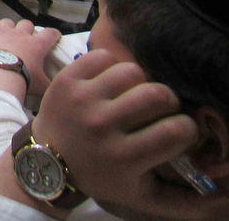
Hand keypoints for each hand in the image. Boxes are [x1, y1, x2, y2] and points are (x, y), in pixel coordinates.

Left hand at [0, 17, 62, 94]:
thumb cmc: (23, 79)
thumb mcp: (42, 85)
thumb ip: (50, 82)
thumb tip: (57, 86)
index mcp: (37, 45)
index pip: (50, 34)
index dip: (53, 34)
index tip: (53, 36)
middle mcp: (21, 34)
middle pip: (27, 24)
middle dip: (26, 30)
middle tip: (23, 40)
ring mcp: (3, 30)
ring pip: (8, 22)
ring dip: (7, 28)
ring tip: (4, 37)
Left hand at [32, 50, 228, 219]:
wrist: (47, 160)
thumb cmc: (103, 176)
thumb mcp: (144, 196)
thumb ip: (185, 201)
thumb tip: (224, 196)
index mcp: (124, 158)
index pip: (177, 131)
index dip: (187, 128)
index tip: (179, 130)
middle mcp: (103, 126)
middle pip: (158, 94)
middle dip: (168, 100)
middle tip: (160, 109)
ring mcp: (82, 100)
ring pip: (132, 71)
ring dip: (141, 81)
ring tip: (135, 94)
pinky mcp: (66, 80)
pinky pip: (102, 56)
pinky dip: (113, 65)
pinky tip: (111, 83)